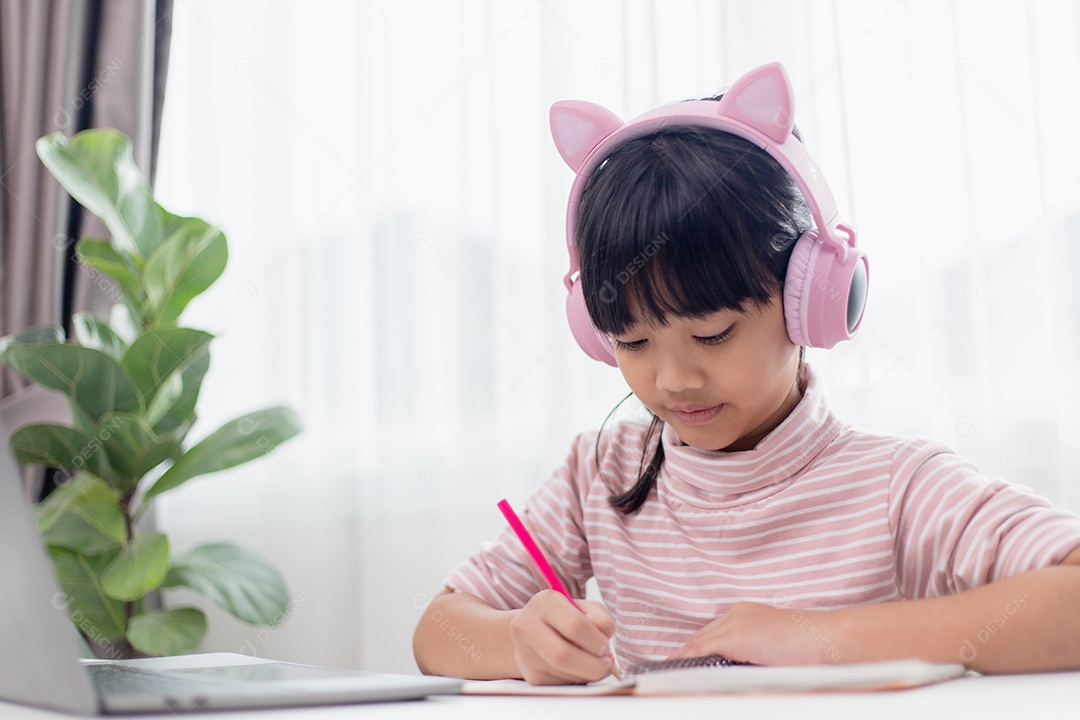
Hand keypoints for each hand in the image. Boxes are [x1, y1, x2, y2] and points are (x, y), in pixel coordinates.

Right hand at [509, 590, 616, 683]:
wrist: (532, 632)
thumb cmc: (565, 618)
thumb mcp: (585, 608)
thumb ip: (600, 618)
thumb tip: (604, 638)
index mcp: (544, 602)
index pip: (575, 625)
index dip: (596, 641)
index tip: (606, 647)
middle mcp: (527, 625)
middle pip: (563, 655)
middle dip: (592, 665)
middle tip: (606, 665)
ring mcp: (525, 652)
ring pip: (563, 674)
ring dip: (587, 674)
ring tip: (591, 663)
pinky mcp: (530, 675)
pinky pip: (561, 684)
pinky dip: (577, 680)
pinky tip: (576, 668)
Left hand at [668, 602, 843, 665]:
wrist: (832, 641)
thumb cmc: (813, 652)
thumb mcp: (773, 654)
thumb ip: (751, 661)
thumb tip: (729, 679)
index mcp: (747, 616)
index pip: (711, 636)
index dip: (693, 653)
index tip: (680, 667)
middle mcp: (738, 614)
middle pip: (699, 639)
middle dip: (682, 658)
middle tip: (665, 675)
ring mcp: (736, 622)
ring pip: (698, 645)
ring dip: (681, 663)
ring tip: (664, 681)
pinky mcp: (737, 634)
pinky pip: (703, 651)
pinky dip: (689, 665)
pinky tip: (678, 677)